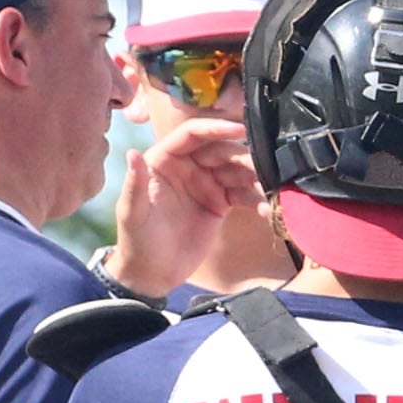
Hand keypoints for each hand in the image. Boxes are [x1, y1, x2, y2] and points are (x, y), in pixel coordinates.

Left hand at [105, 115, 260, 295]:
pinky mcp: (220, 203)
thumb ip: (135, 184)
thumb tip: (132, 153)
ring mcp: (206, 184)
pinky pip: (242, 194)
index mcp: (165, 159)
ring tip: (271, 186)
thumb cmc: (136, 240)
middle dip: (242, 157)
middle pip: (220, 151)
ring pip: (236, 171)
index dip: (216, 129)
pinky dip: (256, 199)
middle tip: (263, 167)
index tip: (240, 130)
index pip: (192, 135)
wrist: (153, 273)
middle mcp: (188, 166)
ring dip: (255, 177)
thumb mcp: (132, 213)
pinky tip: (265, 209)